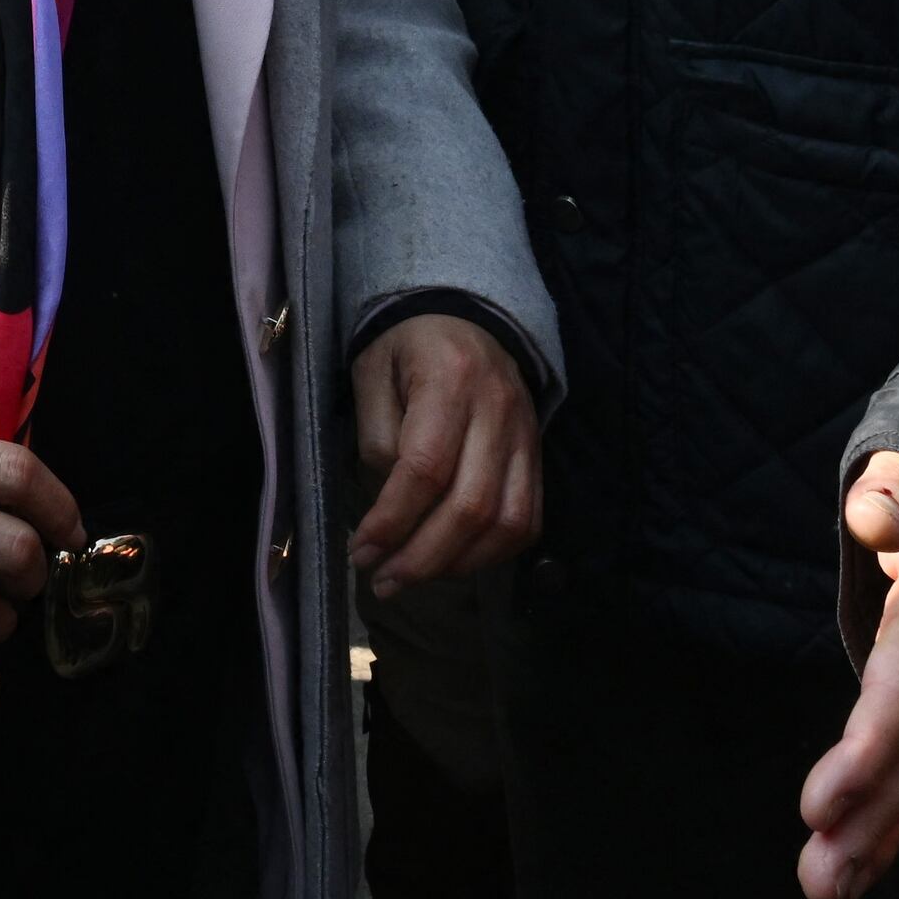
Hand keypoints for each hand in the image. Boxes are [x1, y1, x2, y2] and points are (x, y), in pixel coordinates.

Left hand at [348, 313, 538, 595]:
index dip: (393, 520)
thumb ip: (377, 435)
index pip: (425, 467)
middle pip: (470, 506)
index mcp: (450, 379)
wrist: (467, 316)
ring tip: (413, 578)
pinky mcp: (537, 455)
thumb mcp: (371, 372)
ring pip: (507, 522)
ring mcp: (525, 435)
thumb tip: (389, 502)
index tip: (361, 552)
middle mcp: (498, 410)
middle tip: (383, 582)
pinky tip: (454, 563)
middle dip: (422, 557)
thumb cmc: (406, 346)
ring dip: (458, 564)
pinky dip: (492, 553)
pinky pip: (528, 520)